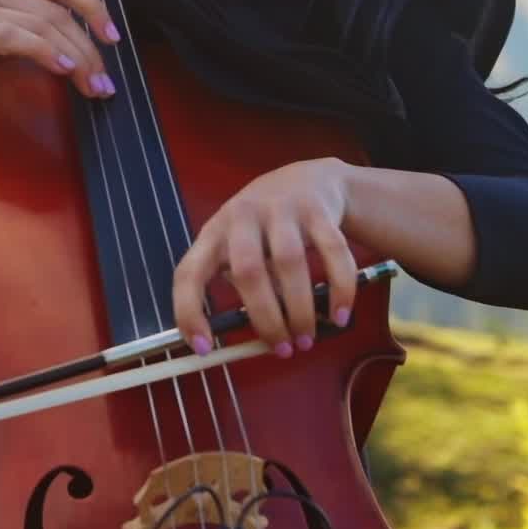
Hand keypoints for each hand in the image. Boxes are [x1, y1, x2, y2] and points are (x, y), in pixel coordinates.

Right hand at [0, 0, 120, 99]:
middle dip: (92, 45)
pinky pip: (15, 38)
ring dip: (77, 58)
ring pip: (44, 25)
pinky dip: (45, 53)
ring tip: (95, 87)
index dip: (92, 4)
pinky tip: (63, 70)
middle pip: (59, 8)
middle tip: (109, 82)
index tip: (114, 36)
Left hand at [171, 159, 357, 357]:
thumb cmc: (265, 225)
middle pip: (247, 270)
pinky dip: (339, 289)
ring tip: (308, 338)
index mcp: (215, 232)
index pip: (189, 271)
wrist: (309, 179)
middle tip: (282, 349)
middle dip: (265, 317)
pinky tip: (339, 316)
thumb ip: (242, 283)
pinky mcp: (318, 209)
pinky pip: (332, 252)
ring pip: (288, 262)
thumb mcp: (240, 245)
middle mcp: (242, 216)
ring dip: (300, 308)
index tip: (201, 348)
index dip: (188, 310)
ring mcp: (280, 208)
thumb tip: (254, 340)